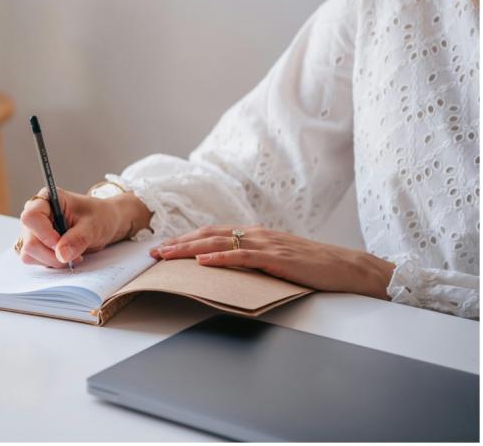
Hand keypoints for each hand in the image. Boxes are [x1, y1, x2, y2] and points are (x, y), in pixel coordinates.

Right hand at [18, 188, 150, 267]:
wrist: (104, 223)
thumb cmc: (99, 216)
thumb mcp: (93, 225)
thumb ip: (78, 238)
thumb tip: (61, 254)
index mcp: (46, 200)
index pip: (30, 217)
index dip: (44, 234)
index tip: (61, 244)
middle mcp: (35, 214)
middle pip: (29, 241)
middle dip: (50, 254)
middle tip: (73, 255)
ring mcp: (33, 231)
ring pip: (28, 254)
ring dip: (51, 260)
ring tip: (72, 255)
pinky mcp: (36, 245)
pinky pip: (34, 260)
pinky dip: (50, 263)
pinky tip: (66, 256)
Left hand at [150, 225, 394, 299]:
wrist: (347, 267)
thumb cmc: (313, 266)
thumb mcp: (277, 259)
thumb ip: (253, 259)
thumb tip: (226, 268)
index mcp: (255, 234)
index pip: (212, 234)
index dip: (186, 239)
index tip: (163, 247)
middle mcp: (256, 234)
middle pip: (208, 236)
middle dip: (178, 243)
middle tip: (154, 253)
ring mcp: (266, 244)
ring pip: (219, 244)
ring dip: (190, 249)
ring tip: (167, 255)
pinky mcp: (276, 257)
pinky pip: (242, 257)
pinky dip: (220, 259)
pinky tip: (203, 263)